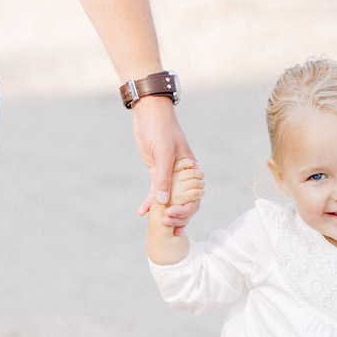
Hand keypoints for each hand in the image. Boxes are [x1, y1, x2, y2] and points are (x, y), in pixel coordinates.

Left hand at [132, 96, 195, 215]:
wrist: (149, 112)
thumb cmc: (161, 128)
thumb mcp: (163, 152)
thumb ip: (164, 178)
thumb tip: (164, 202)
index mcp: (190, 170)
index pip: (194, 197)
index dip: (185, 211)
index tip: (172, 216)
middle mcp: (183, 175)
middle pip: (184, 202)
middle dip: (177, 216)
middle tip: (166, 224)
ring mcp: (170, 174)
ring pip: (170, 199)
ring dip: (165, 212)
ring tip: (158, 224)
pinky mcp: (157, 172)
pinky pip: (156, 191)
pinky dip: (150, 202)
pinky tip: (142, 212)